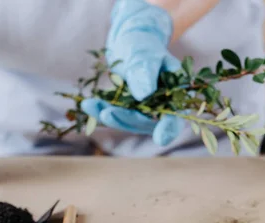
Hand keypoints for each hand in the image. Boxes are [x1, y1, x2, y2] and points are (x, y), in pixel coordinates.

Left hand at [79, 0, 183, 146]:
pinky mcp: (129, 110)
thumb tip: (144, 95)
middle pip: (148, 121)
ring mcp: (145, 110)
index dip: (169, 128)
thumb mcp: (145, 54)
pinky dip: (100, 110)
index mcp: (177, 93)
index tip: (160, 139)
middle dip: (127, 119)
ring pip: (129, 121)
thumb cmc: (143, 43)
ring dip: (109, 116)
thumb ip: (146, 73)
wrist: (130, 40)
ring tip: (89, 105)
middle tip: (107, 113)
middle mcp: (163, 106)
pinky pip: (116, 114)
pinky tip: (87, 104)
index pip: (176, 116)